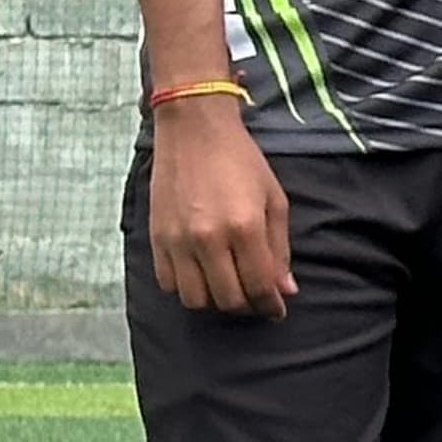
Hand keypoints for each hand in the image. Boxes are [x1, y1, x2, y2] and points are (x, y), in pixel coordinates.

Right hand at [148, 96, 295, 316]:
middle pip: (227, 299)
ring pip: (195, 299)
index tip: (276, 310)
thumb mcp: (274, 200)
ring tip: (229, 288)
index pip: (258, 286)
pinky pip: (168, 284)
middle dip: (247, 307)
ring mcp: (178, 241)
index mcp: (244, 227)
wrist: (194, 132)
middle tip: (255, 300)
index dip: (270, 306)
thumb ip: (279, 248)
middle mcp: (208, 239)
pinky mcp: (156, 238)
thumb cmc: (241, 162)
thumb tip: (285, 289)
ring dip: (215, 301)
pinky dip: (187, 288)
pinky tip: (202, 276)